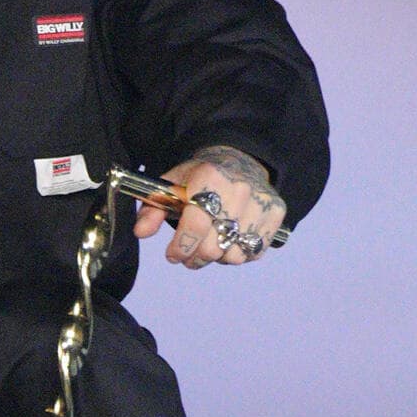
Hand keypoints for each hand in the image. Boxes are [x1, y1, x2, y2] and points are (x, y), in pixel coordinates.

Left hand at [135, 144, 286, 268]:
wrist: (239, 159)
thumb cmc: (200, 177)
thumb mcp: (171, 186)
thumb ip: (153, 209)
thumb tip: (141, 232)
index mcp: (209, 177)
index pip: (195, 226)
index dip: (180, 248)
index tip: (173, 254)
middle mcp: (239, 188)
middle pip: (214, 247)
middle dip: (196, 257)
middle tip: (189, 254)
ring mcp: (261, 201)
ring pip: (235, 255)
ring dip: (218, 257)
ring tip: (211, 244)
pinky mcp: (276, 213)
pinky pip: (254, 251)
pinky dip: (240, 253)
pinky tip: (231, 240)